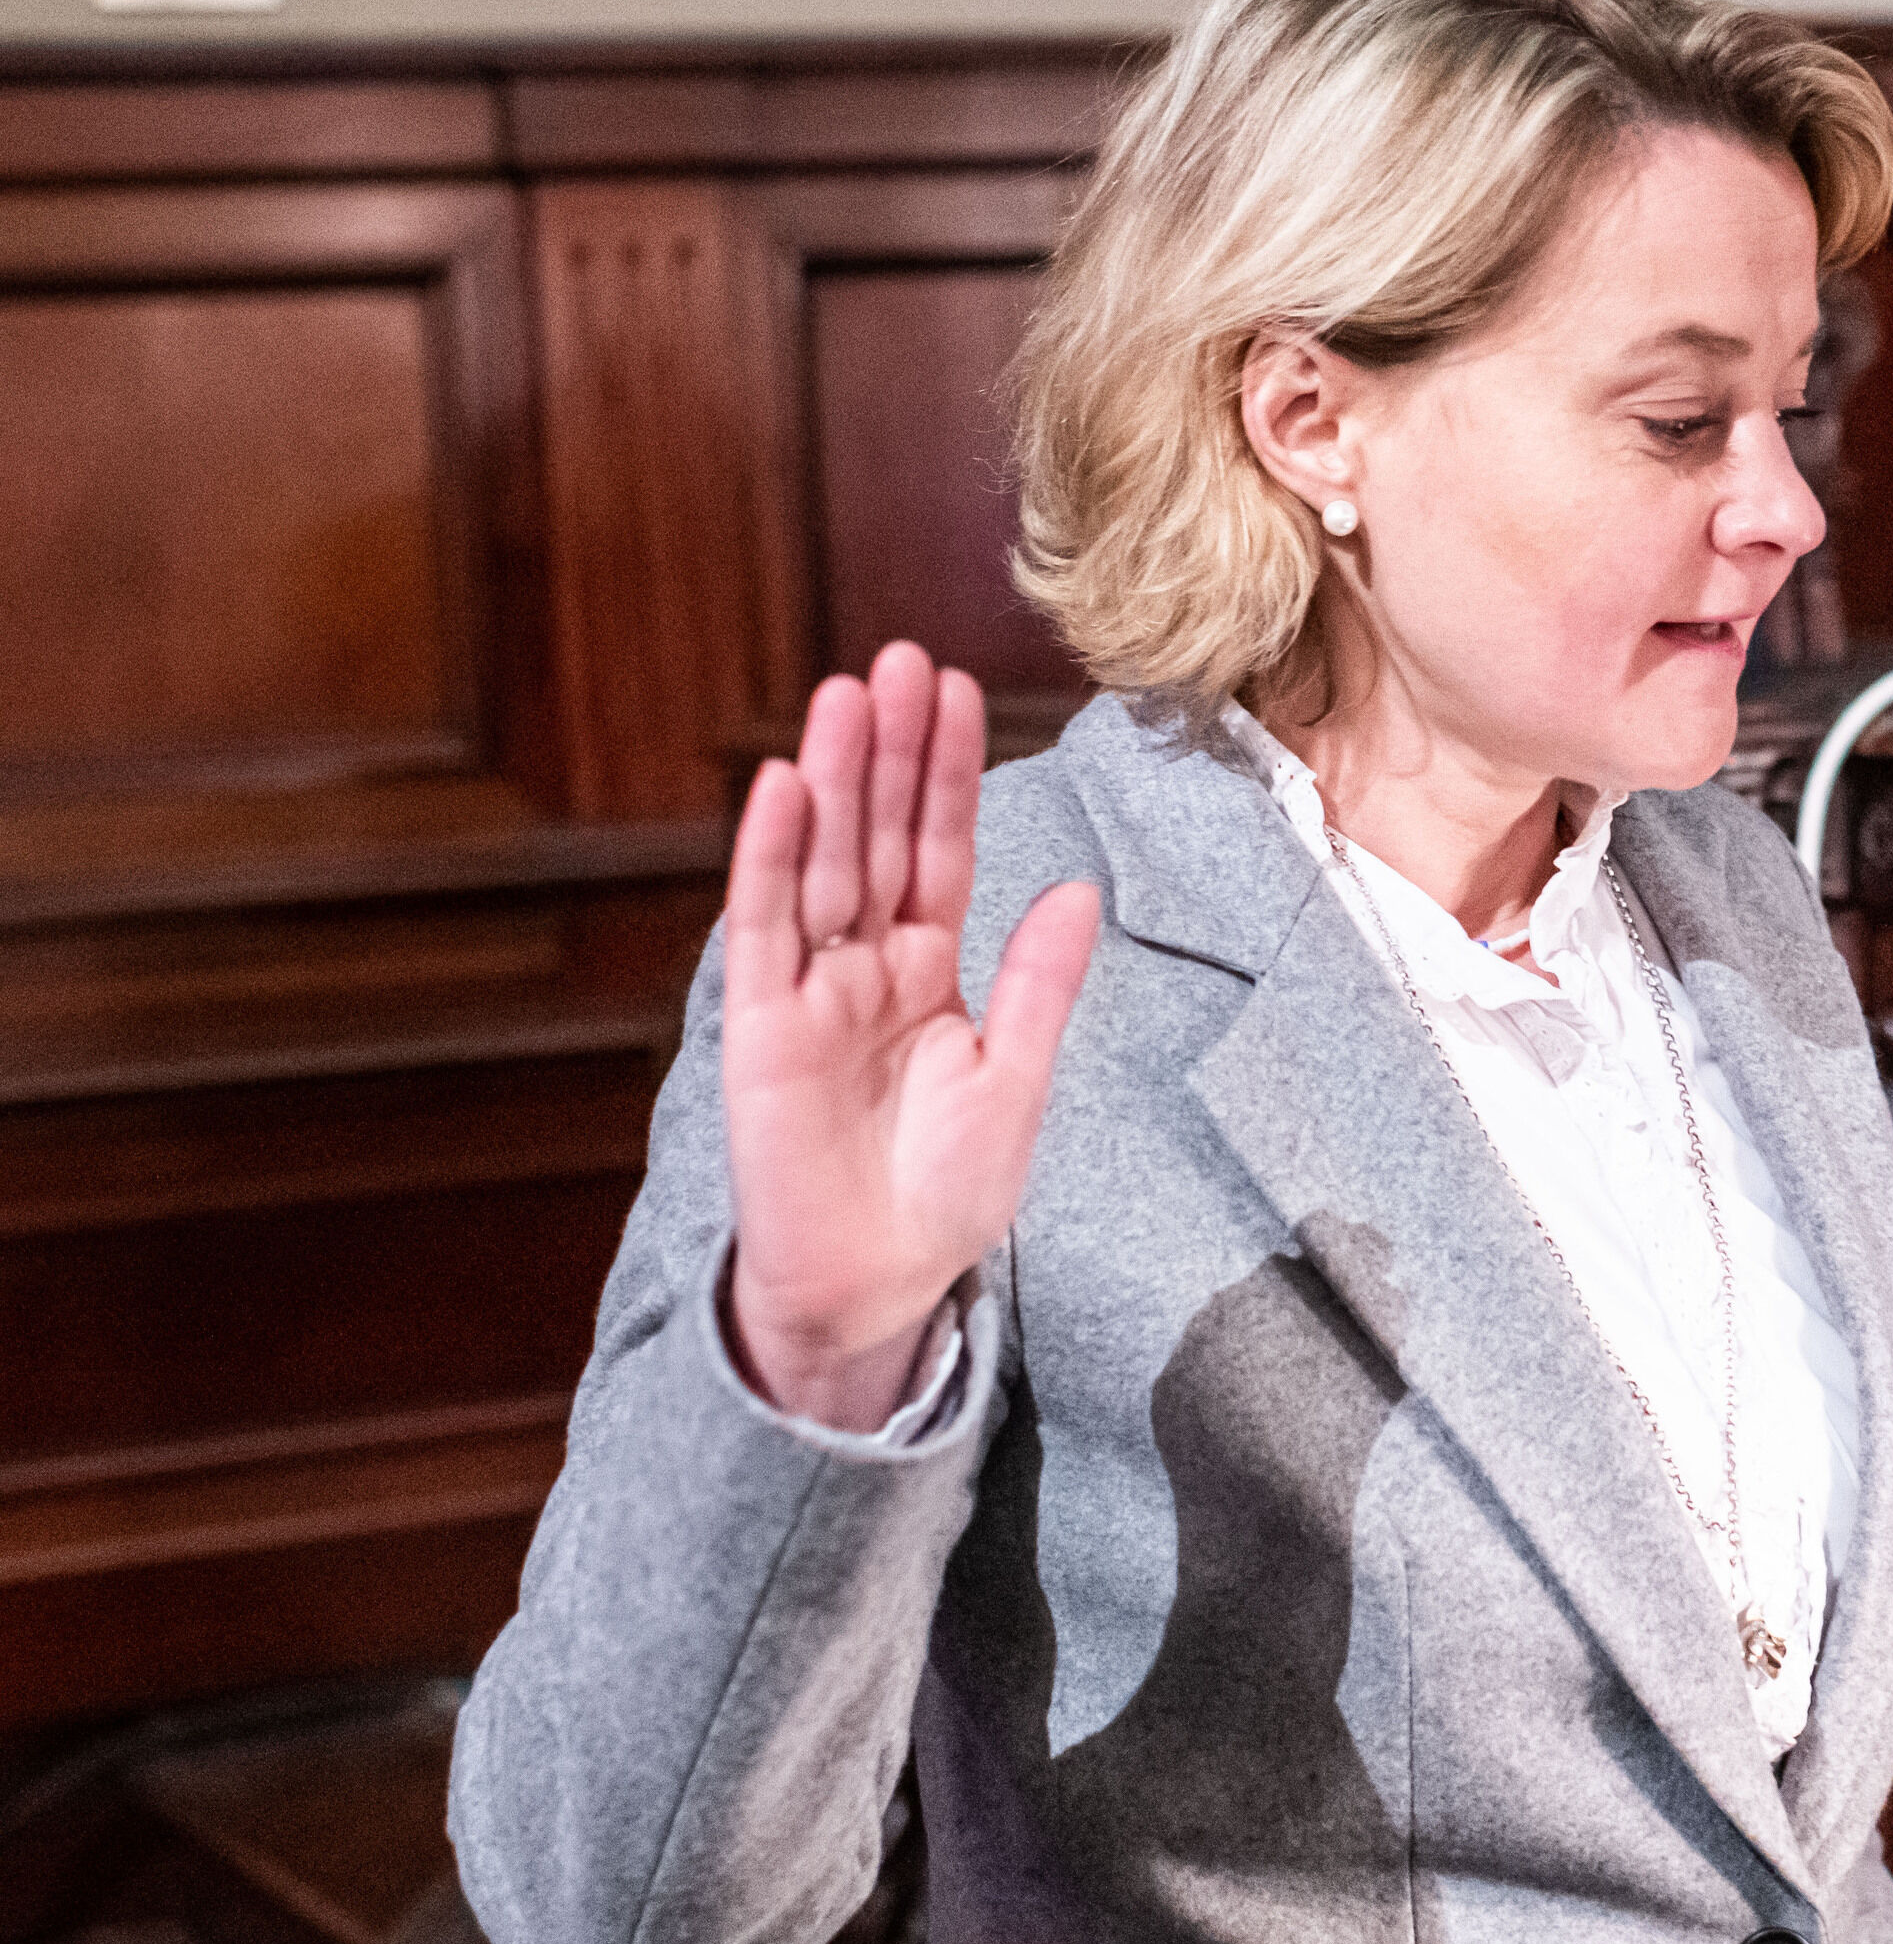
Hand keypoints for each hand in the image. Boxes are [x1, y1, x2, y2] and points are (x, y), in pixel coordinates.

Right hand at [719, 642, 1100, 1428]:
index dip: (947, 774)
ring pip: (823, 863)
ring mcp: (812, 990)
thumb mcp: (1017, 1079)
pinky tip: (782, 787)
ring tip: (847, 694)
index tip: (957, 691)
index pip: (940, 850)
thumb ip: (1040, 983)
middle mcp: (868, 966)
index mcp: (932, 971)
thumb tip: (1079, 885)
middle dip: (888, 751)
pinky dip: (770, 856)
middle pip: (878, 837)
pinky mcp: (762, 1027)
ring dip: (833, 780)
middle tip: (901, 658)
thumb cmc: (948, 1194)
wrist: (880, 1285)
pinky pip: (766, 928)